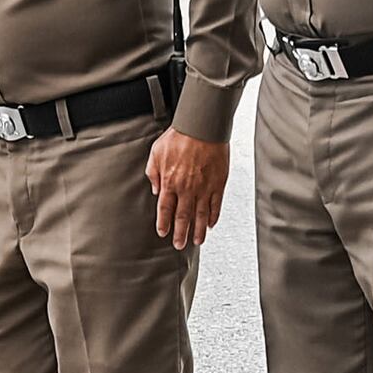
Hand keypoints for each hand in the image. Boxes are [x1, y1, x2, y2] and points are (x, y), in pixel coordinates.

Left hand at [146, 126, 231, 250]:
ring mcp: (204, 188)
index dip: (164, 223)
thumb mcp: (156, 153)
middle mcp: (186, 189)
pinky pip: (216, 205)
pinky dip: (214, 216)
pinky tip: (211, 224)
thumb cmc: (179, 137)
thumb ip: (153, 173)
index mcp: (170, 182)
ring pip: (201, 216)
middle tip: (180, 244)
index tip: (163, 232)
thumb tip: (155, 190)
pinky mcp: (218, 184)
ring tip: (198, 241)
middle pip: (183, 217)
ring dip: (199, 230)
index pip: (165, 209)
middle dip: (181, 233)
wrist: (202, 128)